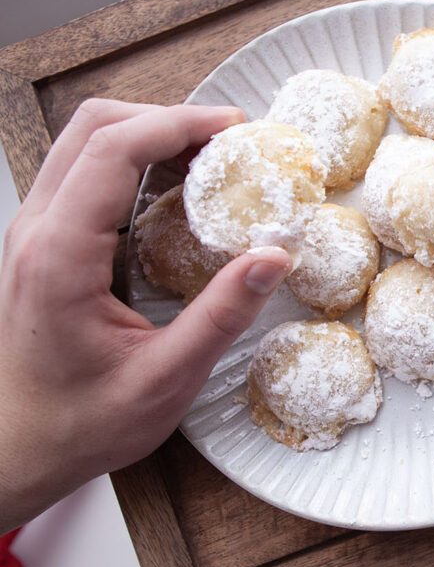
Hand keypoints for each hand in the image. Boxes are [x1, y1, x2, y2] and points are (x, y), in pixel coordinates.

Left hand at [0, 100, 292, 531]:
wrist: (16, 447)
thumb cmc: (82, 422)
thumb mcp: (165, 379)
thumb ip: (221, 316)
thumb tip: (274, 257)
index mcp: (60, 256)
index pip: (113, 150)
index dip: (178, 123)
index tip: (235, 128)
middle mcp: (37, 232)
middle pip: (92, 126)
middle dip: (166, 118)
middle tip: (229, 142)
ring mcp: (33, 234)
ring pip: (84, 143)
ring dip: (148, 136)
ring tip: (209, 162)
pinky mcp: (43, 245)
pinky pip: (84, 174)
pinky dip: (133, 162)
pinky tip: (175, 192)